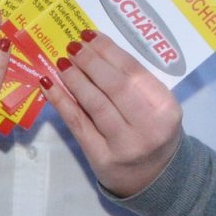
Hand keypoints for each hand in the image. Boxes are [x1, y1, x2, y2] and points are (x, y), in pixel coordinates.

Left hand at [40, 30, 182, 196]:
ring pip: (95, 103)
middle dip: (90, 61)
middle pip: (114, 86)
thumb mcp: (157, 107)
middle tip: (73, 45)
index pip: (133, 72)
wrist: (155, 179)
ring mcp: (124, 145)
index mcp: (166, 108)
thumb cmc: (154, 132)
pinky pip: (78, 123)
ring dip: (74, 78)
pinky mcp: (102, 158)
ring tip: (61, 61)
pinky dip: (61, 101)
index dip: (109, 51)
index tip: (90, 35)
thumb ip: (136, 83)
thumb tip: (97, 49)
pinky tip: (49, 85)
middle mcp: (148, 126)